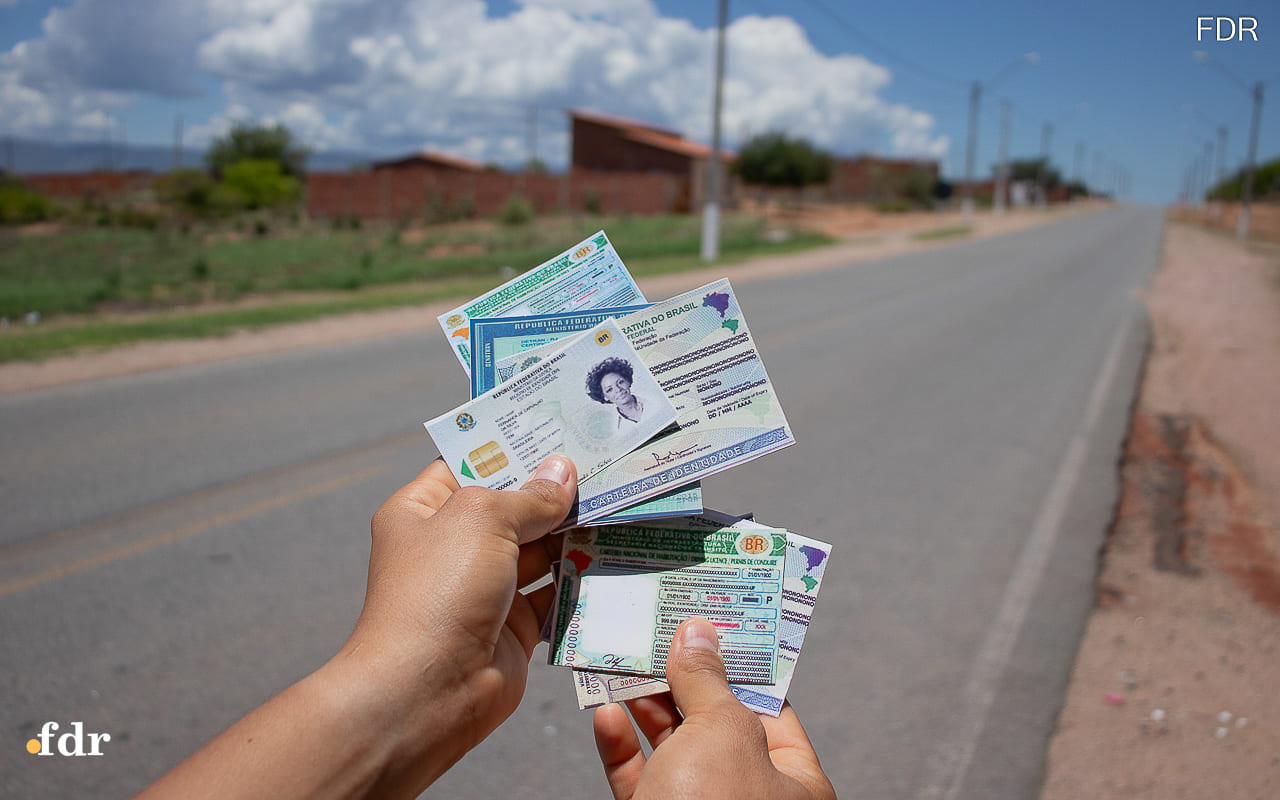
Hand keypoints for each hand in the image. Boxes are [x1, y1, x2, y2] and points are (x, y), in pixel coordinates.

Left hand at [137, 455, 577, 799]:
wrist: (427, 692)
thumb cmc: (437, 592)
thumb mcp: (481, 520)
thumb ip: (528, 495)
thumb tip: (563, 472)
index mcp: (424, 510)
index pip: (471, 463)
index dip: (513, 444)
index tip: (561, 425)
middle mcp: (453, 546)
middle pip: (512, 505)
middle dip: (556, 489)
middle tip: (610, 461)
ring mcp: (484, 588)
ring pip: (539, 549)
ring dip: (576, 532)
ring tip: (625, 501)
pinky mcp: (513, 626)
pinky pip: (554, 594)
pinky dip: (582, 578)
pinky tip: (618, 554)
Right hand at [593, 617, 835, 799]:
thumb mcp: (721, 731)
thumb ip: (707, 679)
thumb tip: (697, 634)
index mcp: (794, 783)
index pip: (771, 707)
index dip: (740, 662)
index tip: (710, 624)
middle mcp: (749, 797)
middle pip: (715, 724)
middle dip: (683, 679)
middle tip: (655, 635)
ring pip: (672, 749)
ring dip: (644, 706)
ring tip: (622, 665)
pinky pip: (640, 779)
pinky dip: (622, 746)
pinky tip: (606, 715)